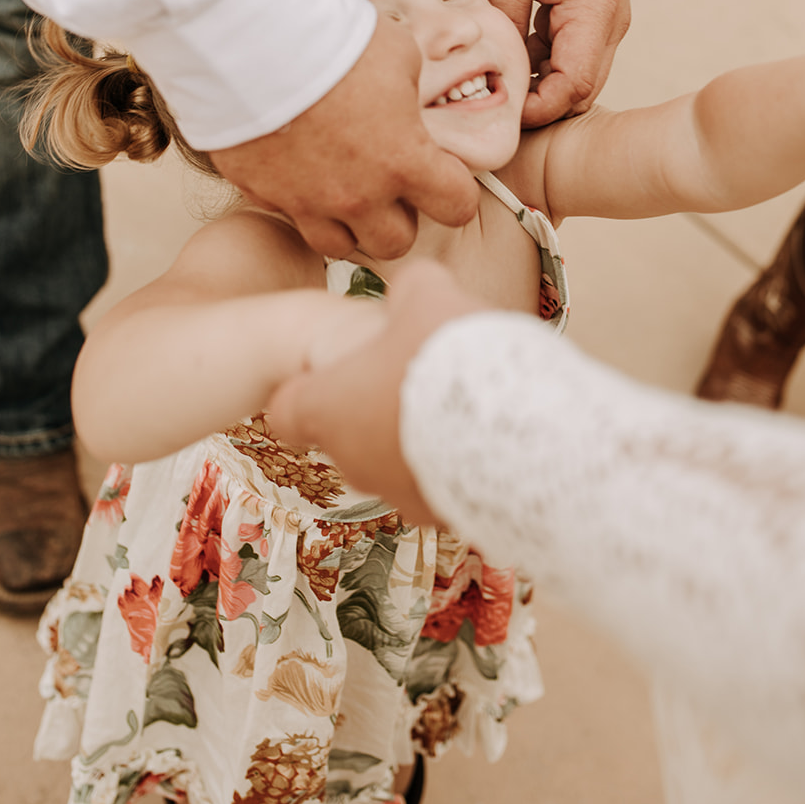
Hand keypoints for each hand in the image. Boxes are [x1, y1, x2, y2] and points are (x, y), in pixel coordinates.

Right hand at [210, 17, 477, 259]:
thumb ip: (410, 94)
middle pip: (395, 242)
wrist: (252, 39)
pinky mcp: (259, 192)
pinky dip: (299, 199)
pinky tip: (296, 166)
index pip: (456, 207)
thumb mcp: (398, 56)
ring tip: (343, 186)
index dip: (453, 190)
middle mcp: (356, 196)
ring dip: (349, 222)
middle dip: (399, 215)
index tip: (441, 172)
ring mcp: (304, 201)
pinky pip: (288, 214)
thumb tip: (403, 105)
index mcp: (402, 161)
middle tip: (389, 180)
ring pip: (339, 245)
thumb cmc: (333, 41)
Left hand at [268, 260, 486, 523]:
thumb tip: (413, 288)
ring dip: (416, 436)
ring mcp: (398, 492)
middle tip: (419, 372)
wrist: (517, 427)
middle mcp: (353, 461)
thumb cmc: (451, 358)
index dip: (306, 388)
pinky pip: (438, 484)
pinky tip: (486, 433)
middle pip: (348, 432)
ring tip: (460, 402)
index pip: (287, 410)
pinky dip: (452, 463)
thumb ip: (409, 288)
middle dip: (376, 404)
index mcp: (330, 408)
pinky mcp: (443, 515)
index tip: (334, 372)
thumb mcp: (426, 297)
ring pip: (394, 460)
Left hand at [486, 0, 629, 128]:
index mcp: (595, 10)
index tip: (501, 109)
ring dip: (541, 84)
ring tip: (496, 77)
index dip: (539, 109)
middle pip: (581, 91)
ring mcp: (607, 19)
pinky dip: (544, 64)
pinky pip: (573, 55)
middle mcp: (610, 22)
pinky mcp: (595, 13)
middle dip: (540, 105)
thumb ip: (506, 17)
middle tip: (492, 102)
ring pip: (578, 77)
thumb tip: (498, 66)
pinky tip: (511, 52)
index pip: (575, 86)